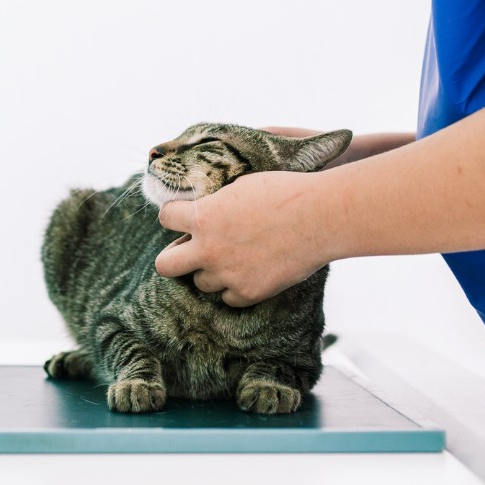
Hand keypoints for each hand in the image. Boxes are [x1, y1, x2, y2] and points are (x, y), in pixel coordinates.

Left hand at [154, 170, 329, 306]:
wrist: (320, 217)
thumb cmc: (284, 192)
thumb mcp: (241, 186)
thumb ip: (216, 203)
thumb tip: (205, 210)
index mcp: (204, 216)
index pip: (165, 218)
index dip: (174, 215)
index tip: (183, 216)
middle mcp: (209, 249)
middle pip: (164, 265)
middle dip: (173, 258)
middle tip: (190, 250)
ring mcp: (228, 274)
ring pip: (201, 283)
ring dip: (212, 271)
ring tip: (234, 256)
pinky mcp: (249, 293)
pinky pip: (229, 298)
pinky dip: (236, 287)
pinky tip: (251, 269)